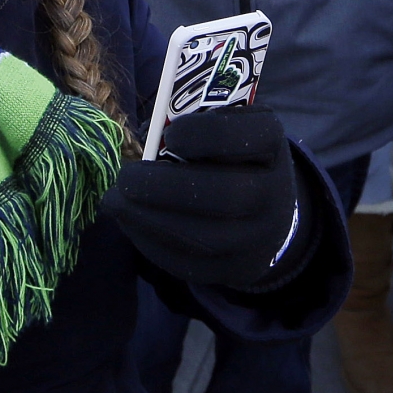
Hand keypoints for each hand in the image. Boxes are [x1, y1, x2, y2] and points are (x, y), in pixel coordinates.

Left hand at [101, 105, 312, 290]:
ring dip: (148, 219)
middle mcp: (275, 195)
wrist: (265, 212)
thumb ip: (194, 123)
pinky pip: (189, 263)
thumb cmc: (232, 157)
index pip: (251, 135)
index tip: (170, 135)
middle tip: (126, 177)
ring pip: (204, 238)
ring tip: (116, 201)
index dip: (206, 133)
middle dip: (165, 187)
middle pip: (226, 196)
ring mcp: (259, 239)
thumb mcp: (226, 128)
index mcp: (273, 147)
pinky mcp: (235, 269)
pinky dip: (150, 242)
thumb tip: (149, 136)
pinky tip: (129, 221)